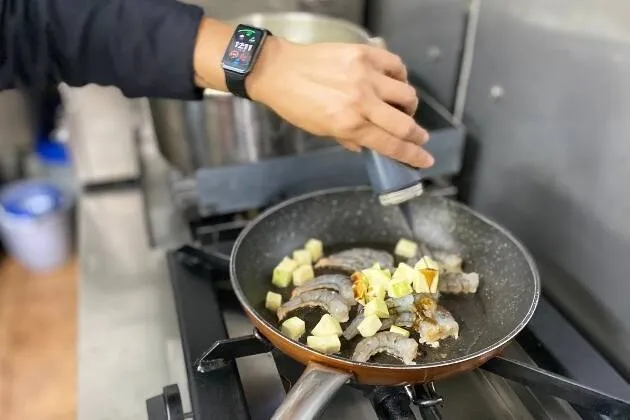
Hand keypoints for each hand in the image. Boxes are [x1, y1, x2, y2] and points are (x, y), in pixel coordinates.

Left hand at [247, 37, 433, 167]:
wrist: (278, 70)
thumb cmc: (296, 104)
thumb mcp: (321, 131)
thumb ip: (350, 138)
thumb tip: (370, 145)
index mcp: (349, 125)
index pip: (391, 145)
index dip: (413, 156)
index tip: (426, 159)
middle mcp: (361, 102)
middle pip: (405, 123)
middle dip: (417, 136)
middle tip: (419, 138)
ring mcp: (365, 76)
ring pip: (406, 94)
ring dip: (408, 106)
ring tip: (400, 108)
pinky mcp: (365, 54)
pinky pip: (396, 66)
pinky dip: (399, 77)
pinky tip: (392, 83)